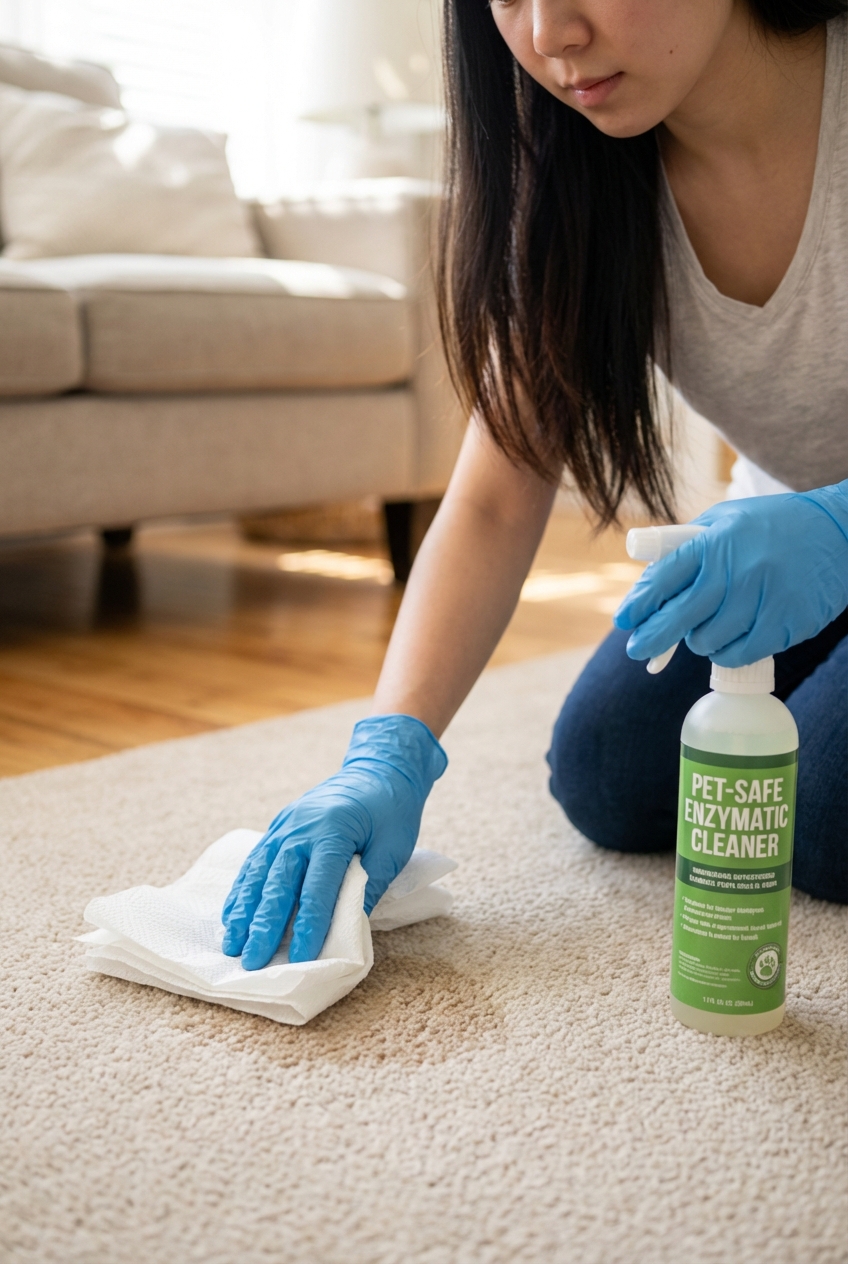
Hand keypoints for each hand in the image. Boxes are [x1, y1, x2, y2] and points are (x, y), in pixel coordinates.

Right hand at [221, 714, 446, 969]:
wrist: (377, 770)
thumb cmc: (392, 812)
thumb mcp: (393, 849)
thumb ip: (369, 887)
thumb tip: (348, 929)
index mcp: (333, 832)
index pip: (317, 888)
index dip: (309, 925)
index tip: (299, 958)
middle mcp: (301, 829)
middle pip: (278, 884)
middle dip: (264, 925)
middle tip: (251, 961)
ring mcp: (285, 826)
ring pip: (258, 874)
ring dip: (244, 911)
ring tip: (232, 945)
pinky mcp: (278, 827)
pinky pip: (255, 863)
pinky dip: (242, 891)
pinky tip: (232, 915)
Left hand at [614, 481, 847, 666]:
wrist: (839, 531)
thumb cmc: (773, 526)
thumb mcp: (726, 519)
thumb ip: (689, 546)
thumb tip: (649, 585)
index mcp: (714, 541)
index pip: (664, 578)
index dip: (639, 603)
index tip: (624, 621)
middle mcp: (735, 570)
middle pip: (678, 617)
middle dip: (651, 638)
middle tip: (638, 650)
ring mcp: (761, 598)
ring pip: (707, 641)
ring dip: (700, 641)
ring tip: (708, 629)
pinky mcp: (784, 623)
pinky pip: (739, 654)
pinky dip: (728, 653)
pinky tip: (731, 641)